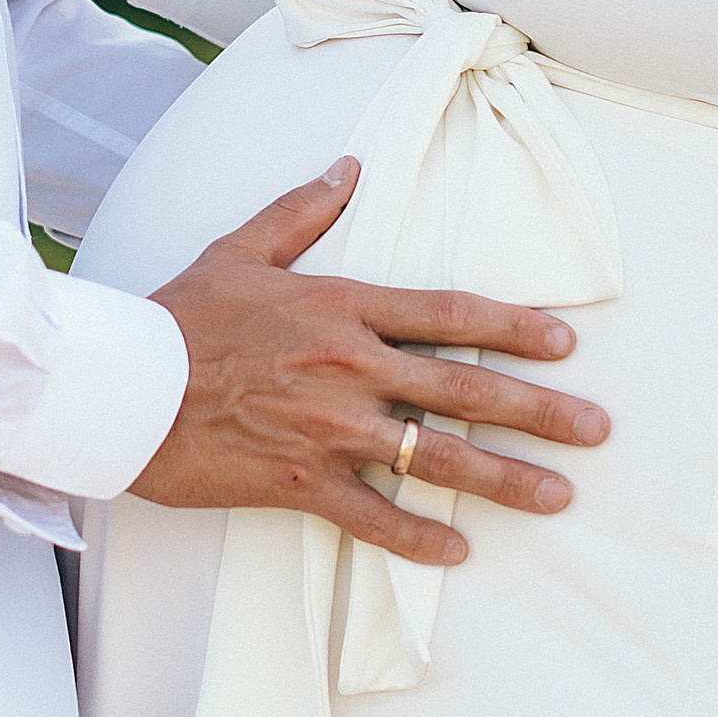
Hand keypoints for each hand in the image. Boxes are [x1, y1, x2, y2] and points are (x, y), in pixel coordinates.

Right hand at [136, 161, 609, 562]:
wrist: (121, 386)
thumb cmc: (178, 317)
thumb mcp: (240, 248)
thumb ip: (302, 209)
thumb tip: (348, 167)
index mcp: (341, 306)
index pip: (450, 313)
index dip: (515, 328)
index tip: (563, 345)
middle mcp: (349, 366)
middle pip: (464, 387)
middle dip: (540, 411)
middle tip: (596, 430)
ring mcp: (329, 427)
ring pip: (436, 456)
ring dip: (504, 478)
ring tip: (557, 494)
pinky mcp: (301, 479)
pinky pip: (372, 515)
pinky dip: (417, 535)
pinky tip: (459, 549)